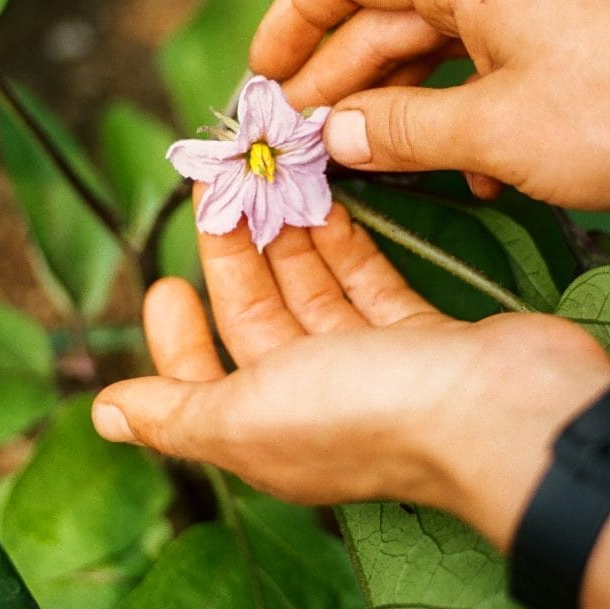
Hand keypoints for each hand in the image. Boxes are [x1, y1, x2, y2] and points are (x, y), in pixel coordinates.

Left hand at [92, 198, 609, 552]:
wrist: (506, 412)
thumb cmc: (371, 411)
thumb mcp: (250, 415)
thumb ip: (177, 412)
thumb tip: (104, 415)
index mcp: (267, 431)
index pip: (202, 379)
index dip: (177, 334)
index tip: (165, 279)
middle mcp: (317, 403)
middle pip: (260, 319)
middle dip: (234, 255)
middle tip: (218, 186)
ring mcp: (374, 368)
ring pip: (314, 292)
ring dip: (287, 239)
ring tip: (264, 177)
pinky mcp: (422, 335)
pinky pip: (369, 282)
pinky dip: (345, 245)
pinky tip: (325, 200)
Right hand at [249, 0, 609, 207]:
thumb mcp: (495, 131)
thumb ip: (399, 131)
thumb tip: (330, 137)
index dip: (293, 19)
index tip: (263, 75)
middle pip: (387, 14)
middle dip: (339, 80)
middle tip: (300, 141)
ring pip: (437, 45)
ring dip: (399, 105)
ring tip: (365, 165)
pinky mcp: (565, 29)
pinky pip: (488, 61)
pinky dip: (461, 109)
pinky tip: (464, 169)